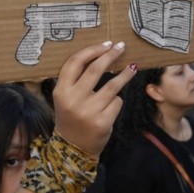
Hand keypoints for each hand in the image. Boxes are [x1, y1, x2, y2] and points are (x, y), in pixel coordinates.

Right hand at [52, 41, 135, 155]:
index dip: (92, 50)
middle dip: (111, 55)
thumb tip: (101, 54)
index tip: (106, 44)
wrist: (73, 148)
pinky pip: (117, 102)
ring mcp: (89, 111)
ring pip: (112, 85)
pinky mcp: (103, 122)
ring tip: (133, 66)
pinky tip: (113, 103)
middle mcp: (73, 100)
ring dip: (125, 74)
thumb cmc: (71, 115)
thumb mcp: (65, 97)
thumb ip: (77, 79)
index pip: (75, 62)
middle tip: (121, 47)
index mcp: (61, 90)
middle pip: (95, 69)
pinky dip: (117, 100)